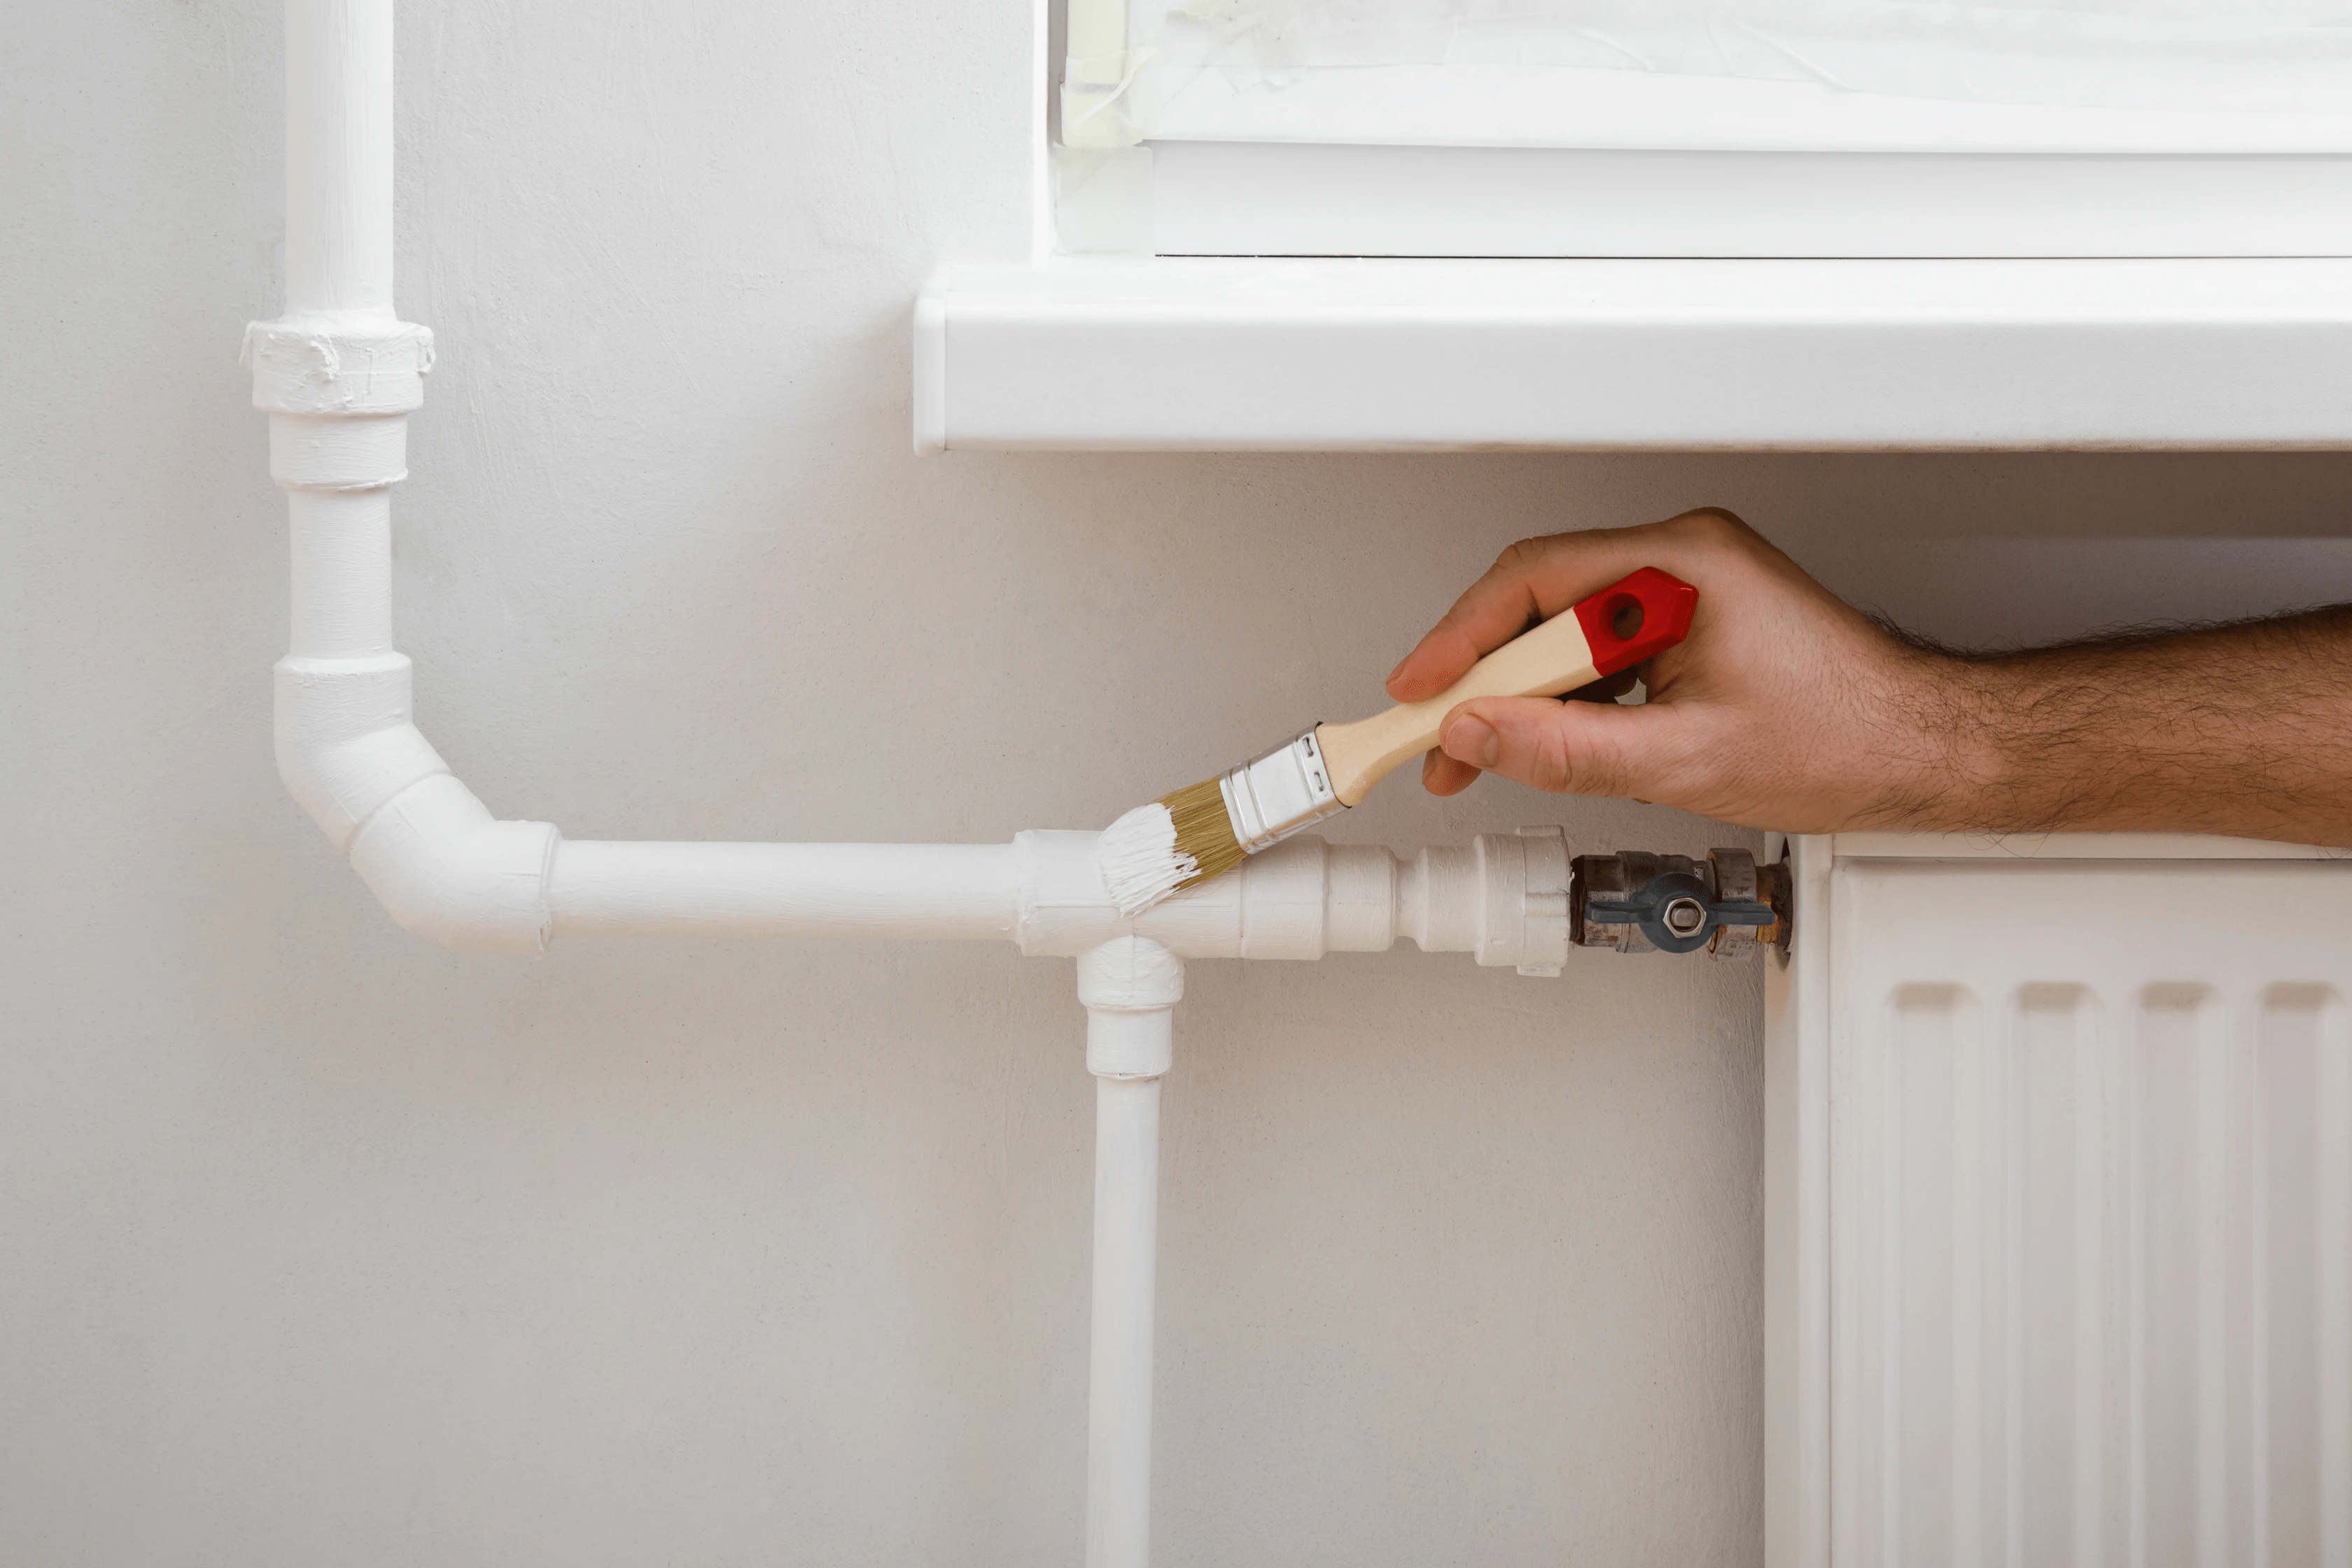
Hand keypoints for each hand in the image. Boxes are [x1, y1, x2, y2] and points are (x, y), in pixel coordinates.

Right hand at [1384, 509, 1983, 832]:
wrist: (1925, 751)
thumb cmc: (1844, 739)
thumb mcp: (1683, 760)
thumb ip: (1567, 750)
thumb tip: (1479, 735)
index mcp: (1681, 565)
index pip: (1533, 582)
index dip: (1459, 640)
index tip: (1416, 690)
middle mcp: (1681, 559)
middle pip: (1541, 602)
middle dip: (1482, 678)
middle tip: (1438, 740)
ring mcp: (1687, 587)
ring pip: (1567, 630)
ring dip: (1523, 694)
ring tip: (1486, 755)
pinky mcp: (1693, 619)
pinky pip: (1603, 648)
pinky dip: (1567, 697)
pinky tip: (1550, 741)